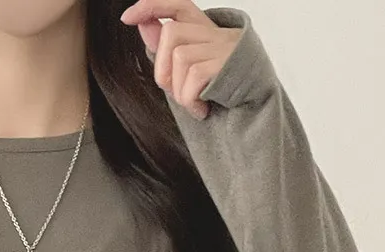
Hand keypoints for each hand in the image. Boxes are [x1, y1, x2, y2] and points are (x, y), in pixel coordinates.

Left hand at [120, 0, 243, 119]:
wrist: (256, 106)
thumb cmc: (219, 89)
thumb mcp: (188, 69)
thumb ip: (166, 47)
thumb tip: (143, 24)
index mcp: (203, 29)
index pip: (177, 4)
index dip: (152, 6)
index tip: (127, 18)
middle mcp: (214, 31)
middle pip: (171, 33)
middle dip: (162, 69)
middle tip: (176, 92)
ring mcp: (223, 45)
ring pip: (180, 57)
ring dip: (178, 90)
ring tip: (193, 103)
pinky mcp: (228, 63)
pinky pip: (194, 77)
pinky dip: (190, 100)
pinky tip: (201, 109)